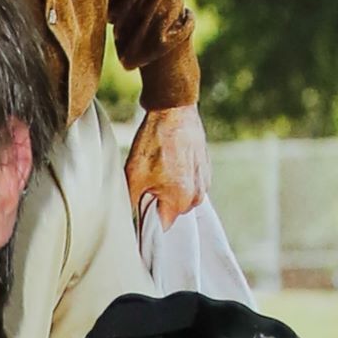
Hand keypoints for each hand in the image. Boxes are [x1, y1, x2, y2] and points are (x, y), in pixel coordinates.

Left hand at [125, 103, 209, 229]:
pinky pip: (190, 183)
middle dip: (159, 202)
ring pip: (182, 197)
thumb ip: (133, 204)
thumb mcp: (133, 176)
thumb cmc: (153, 143)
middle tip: (147, 184)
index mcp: (181, 200)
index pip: (163, 226)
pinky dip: (179, 177)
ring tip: (158, 170)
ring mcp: (205, 181)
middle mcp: (198, 194)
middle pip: (173, 211)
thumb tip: (131, 222)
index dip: (148, 221)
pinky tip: (169, 163)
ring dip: (170, 190)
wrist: (173, 110)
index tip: (139, 210)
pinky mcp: (206, 168)